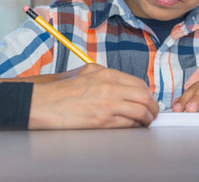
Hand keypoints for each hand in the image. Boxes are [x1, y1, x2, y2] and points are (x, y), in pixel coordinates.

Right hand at [28, 64, 158, 128]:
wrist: (45, 104)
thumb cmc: (62, 90)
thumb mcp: (86, 72)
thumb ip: (106, 74)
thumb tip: (123, 83)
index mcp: (107, 74)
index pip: (139, 84)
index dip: (147, 94)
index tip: (148, 100)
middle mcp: (111, 88)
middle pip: (144, 97)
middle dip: (152, 107)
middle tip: (153, 113)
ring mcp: (108, 105)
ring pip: (140, 112)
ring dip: (146, 119)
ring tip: (146, 122)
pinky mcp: (103, 121)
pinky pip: (128, 125)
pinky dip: (134, 126)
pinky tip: (132, 126)